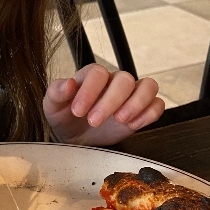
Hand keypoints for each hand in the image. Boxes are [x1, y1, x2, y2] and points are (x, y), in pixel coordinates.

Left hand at [43, 64, 163, 145]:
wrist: (73, 136)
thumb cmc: (64, 116)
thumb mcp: (52, 105)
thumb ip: (56, 92)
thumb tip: (68, 83)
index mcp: (91, 76)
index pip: (98, 73)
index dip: (90, 91)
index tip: (78, 111)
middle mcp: (113, 82)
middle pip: (124, 80)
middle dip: (111, 102)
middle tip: (94, 121)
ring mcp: (130, 95)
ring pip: (148, 86)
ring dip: (137, 103)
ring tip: (120, 120)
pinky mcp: (141, 110)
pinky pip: (157, 104)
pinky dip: (149, 114)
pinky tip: (133, 125)